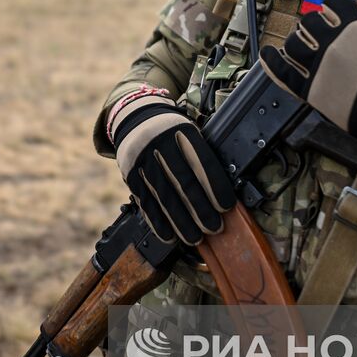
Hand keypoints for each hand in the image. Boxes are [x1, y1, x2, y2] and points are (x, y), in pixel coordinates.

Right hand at [108, 89, 235, 245]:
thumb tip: (223, 193)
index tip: (226, 207)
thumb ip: (201, 156)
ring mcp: (142, 159)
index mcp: (182, 130)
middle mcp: (160, 143)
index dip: (215, 186)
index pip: (202, 161)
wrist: (135, 119)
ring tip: (194, 238)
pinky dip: (158, 222)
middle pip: (183, 181)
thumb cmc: (172, 133)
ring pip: (164, 196)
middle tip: (215, 228)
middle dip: (201, 208)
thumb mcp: (188, 132)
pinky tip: (169, 236)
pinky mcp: (129, 174)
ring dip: (181, 221)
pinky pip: (145, 202)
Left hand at [260, 0, 356, 167]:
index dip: (331, 6)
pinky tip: (267, 55)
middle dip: (312, 24)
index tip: (332, 10)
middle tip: (316, 30)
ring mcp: (319, 68)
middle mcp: (332, 43)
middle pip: (309, 23)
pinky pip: (282, 73)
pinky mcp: (312, 92)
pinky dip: (272, 62)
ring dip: (296, 42)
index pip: (332, 3)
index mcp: (354, 25)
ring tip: (299, 44)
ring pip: (294, 45)